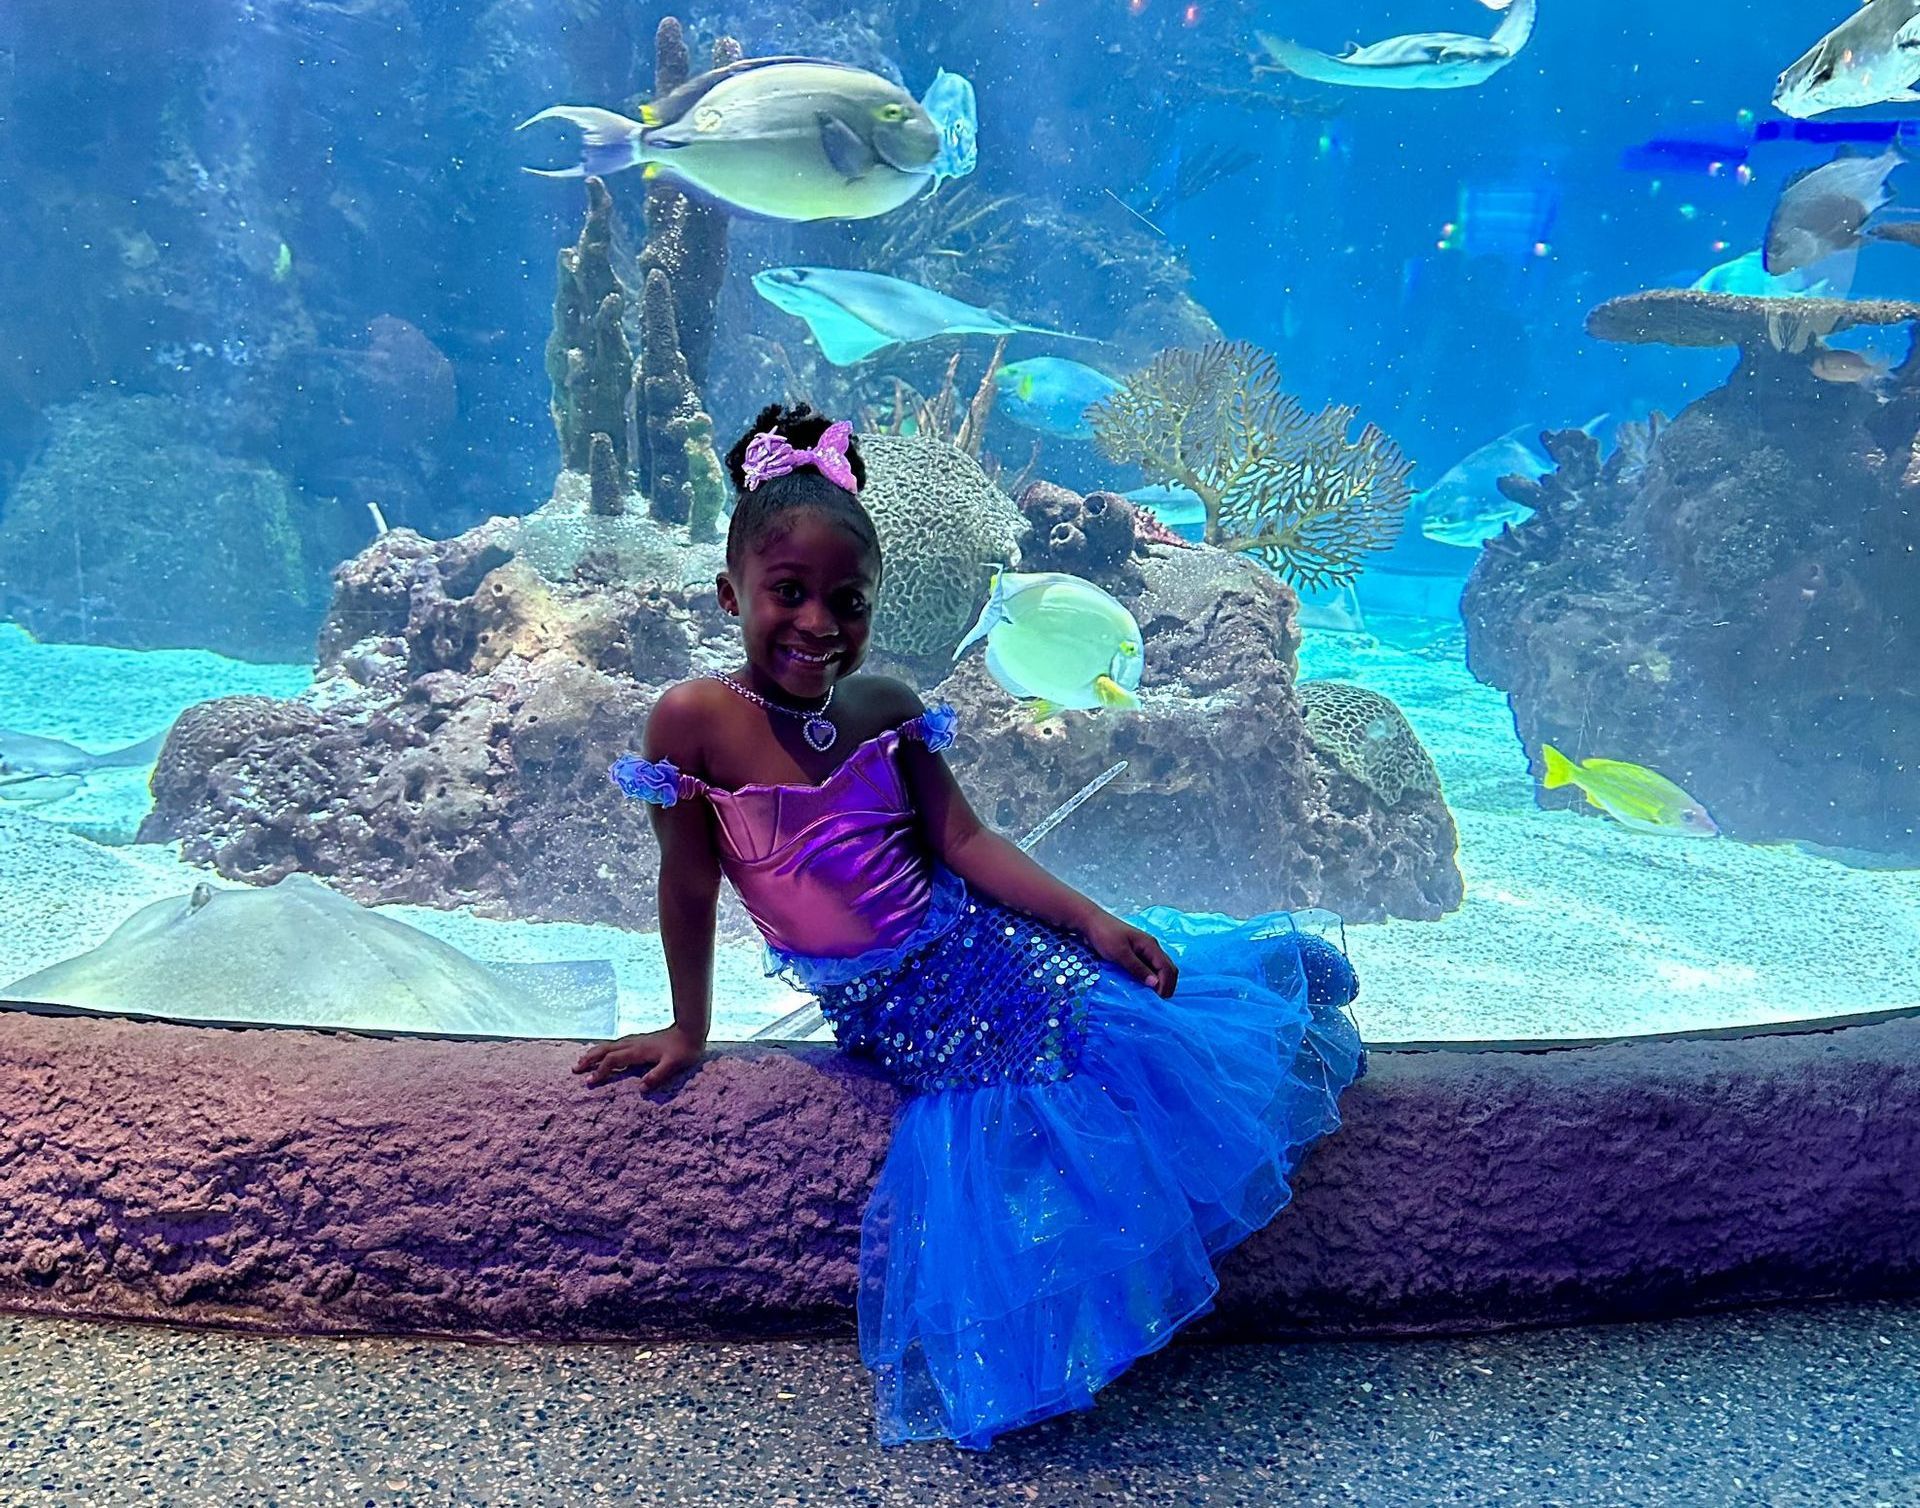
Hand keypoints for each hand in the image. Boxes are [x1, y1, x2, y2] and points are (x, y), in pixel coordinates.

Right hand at [572, 1025, 705, 1089]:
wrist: (691, 1030)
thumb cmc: (684, 1049)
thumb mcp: (673, 1065)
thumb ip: (658, 1075)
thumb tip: (641, 1088)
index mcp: (638, 1051)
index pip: (613, 1061)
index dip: (601, 1071)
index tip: (589, 1082)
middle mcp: (633, 1044)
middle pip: (605, 1050)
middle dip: (589, 1059)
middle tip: (575, 1068)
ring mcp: (635, 1040)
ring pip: (609, 1045)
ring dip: (594, 1052)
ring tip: (582, 1060)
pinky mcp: (639, 1040)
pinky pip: (616, 1043)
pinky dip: (605, 1048)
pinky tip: (604, 1051)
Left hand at [1080, 911, 1178, 998]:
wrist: (1090, 922)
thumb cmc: (1104, 935)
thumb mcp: (1120, 953)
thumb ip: (1137, 968)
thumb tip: (1155, 984)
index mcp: (1150, 945)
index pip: (1167, 968)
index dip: (1166, 984)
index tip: (1159, 999)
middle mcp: (1151, 947)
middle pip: (1168, 968)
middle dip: (1167, 984)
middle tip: (1159, 1001)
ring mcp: (1144, 950)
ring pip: (1160, 968)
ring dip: (1160, 982)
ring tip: (1153, 996)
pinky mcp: (1136, 953)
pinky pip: (1149, 967)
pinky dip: (1151, 977)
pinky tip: (1144, 986)